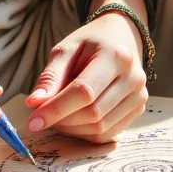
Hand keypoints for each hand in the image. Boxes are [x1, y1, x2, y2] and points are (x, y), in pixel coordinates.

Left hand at [24, 12, 147, 142]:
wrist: (120, 36)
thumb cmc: (90, 42)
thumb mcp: (66, 49)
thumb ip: (51, 76)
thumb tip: (34, 104)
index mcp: (115, 56)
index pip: (84, 91)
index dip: (56, 109)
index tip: (33, 121)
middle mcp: (133, 78)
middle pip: (93, 113)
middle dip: (62, 120)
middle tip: (41, 115)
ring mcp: (139, 96)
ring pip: (100, 129)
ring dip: (72, 129)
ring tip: (57, 116)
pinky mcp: (139, 110)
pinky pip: (108, 135)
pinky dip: (85, 134)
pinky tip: (74, 121)